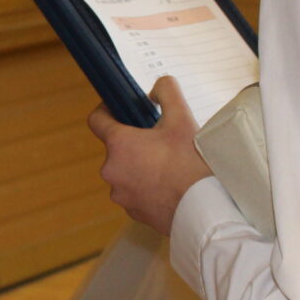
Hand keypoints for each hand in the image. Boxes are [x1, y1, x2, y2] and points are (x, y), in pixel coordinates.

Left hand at [86, 76, 213, 235]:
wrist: (202, 210)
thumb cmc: (191, 164)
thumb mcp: (182, 119)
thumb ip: (167, 92)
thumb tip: (157, 86)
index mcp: (118, 145)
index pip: (96, 120)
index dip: (106, 110)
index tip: (119, 108)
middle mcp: (112, 170)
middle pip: (116, 148)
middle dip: (134, 142)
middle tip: (161, 140)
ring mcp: (120, 194)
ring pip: (126, 172)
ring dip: (141, 166)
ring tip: (170, 165)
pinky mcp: (132, 212)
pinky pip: (135, 192)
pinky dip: (147, 187)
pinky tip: (170, 186)